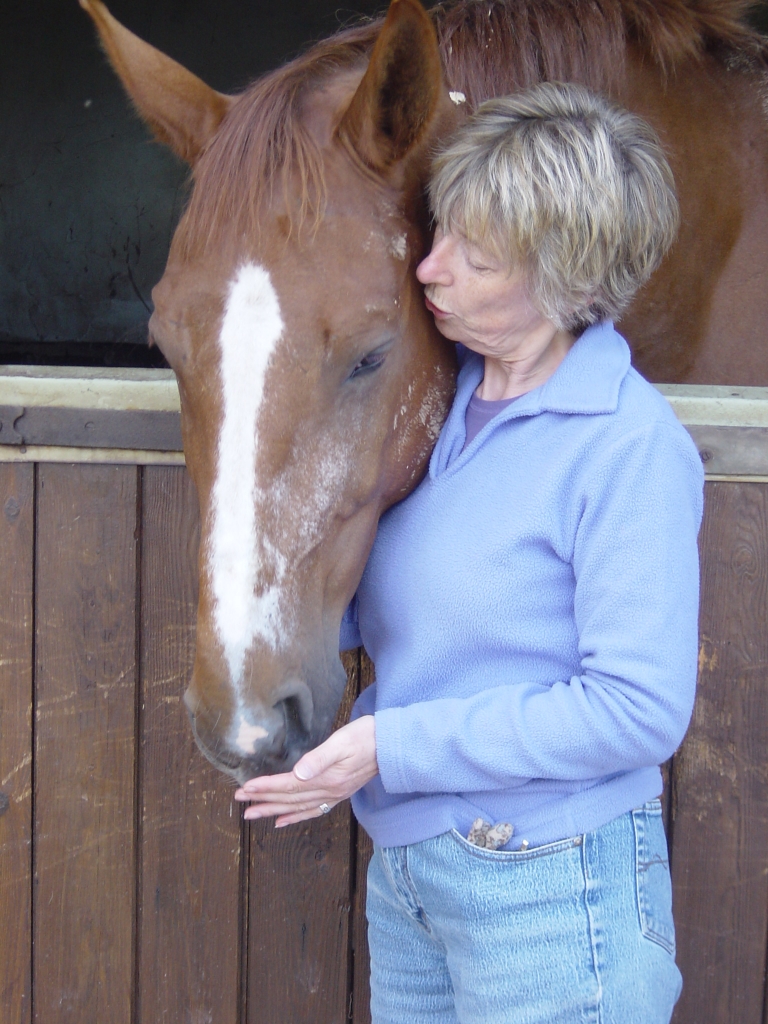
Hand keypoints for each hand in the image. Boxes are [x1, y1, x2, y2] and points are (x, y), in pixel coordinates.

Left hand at [233, 715, 377, 826]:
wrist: (391, 745)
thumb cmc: (366, 737)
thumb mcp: (342, 741)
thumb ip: (319, 758)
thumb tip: (298, 773)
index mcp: (326, 778)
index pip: (289, 785)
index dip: (266, 788)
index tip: (245, 789)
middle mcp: (328, 791)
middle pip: (289, 799)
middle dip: (263, 801)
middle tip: (240, 803)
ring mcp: (334, 794)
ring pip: (298, 807)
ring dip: (274, 811)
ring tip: (253, 814)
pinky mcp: (339, 793)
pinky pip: (313, 810)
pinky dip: (295, 817)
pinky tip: (282, 820)